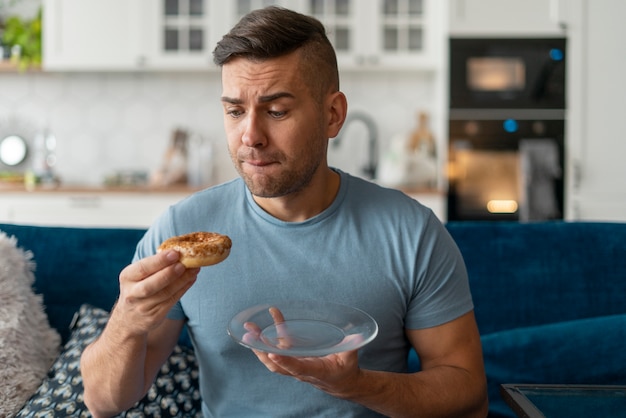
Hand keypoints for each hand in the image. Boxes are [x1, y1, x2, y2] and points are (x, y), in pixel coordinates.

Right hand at [111, 249, 199, 336]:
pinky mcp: (155, 316)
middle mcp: (132, 293)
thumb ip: (153, 265)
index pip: (143, 268)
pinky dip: (184, 288)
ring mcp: (143, 307)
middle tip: (184, 264)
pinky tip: (192, 279)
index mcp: (127, 277)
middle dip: (169, 273)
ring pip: (165, 293)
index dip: (159, 261)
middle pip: (151, 285)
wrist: (129, 318)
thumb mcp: (137, 276)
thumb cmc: (138, 288)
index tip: (175, 252)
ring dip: (182, 280)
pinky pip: (172, 300)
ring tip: (194, 269)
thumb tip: (179, 250)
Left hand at [243, 307, 361, 397]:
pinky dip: (268, 340)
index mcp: (316, 371)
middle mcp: (301, 370)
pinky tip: (262, 327)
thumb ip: (351, 346)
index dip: (286, 362)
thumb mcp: (351, 358)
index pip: (298, 368)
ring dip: (259, 345)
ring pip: (272, 359)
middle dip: (262, 350)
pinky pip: (277, 350)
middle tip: (250, 336)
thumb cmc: (346, 369)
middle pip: (276, 365)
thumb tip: (356, 335)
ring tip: (248, 331)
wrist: (341, 383)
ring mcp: (294, 366)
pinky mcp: (293, 359)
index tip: (274, 354)